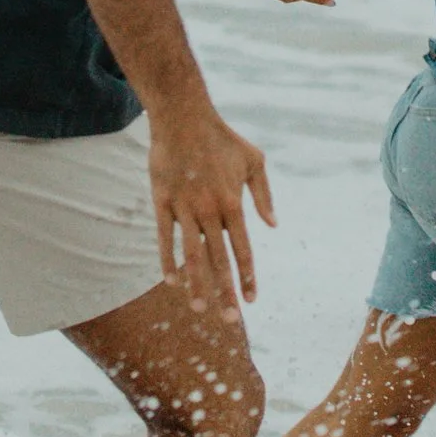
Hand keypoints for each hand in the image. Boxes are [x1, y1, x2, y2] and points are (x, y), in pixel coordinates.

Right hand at [147, 97, 276, 314]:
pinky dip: (167, 260)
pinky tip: (172, 281)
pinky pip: (163, 237)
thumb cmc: (222, 138)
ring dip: (196, 284)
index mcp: (233, 203)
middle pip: (219, 260)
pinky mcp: (162, 201)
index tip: (251, 300)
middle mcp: (209, 210)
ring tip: (200, 308)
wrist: (184, 116)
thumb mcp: (254, 161)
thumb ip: (264, 195)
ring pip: (191, 255)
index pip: (243, 250)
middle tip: (231, 320)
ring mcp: (184, 207)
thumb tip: (273, 225)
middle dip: (226, 292)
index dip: (247, 277)